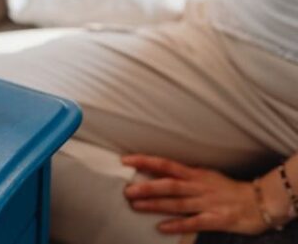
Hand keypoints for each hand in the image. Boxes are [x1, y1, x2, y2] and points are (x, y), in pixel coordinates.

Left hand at [122, 154, 267, 234]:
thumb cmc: (227, 189)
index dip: (146, 161)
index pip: (166, 164)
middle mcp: (199, 187)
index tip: (126, 160)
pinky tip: (162, 227)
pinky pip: (194, 222)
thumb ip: (183, 175)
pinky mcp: (216, 220)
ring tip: (136, 206)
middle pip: (169, 185)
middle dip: (147, 187)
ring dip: (155, 205)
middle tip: (127, 190)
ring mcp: (207, 203)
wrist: (260, 202)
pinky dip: (177, 225)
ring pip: (177, 203)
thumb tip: (156, 171)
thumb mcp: (205, 175)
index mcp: (195, 174)